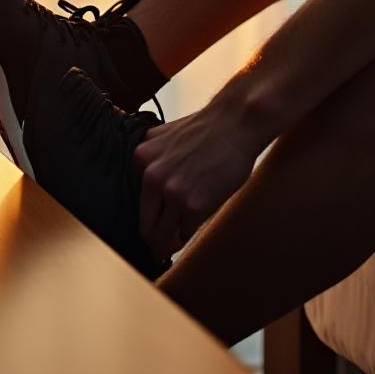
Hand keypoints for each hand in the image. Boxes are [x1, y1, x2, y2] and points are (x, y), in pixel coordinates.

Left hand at [132, 104, 262, 258]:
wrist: (237, 123)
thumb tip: (148, 184)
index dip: (146, 217)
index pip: (137, 201)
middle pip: (146, 225)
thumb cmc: (208, 131)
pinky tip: (191, 230)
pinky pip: (186, 232)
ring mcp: (172, 192)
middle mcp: (152, 177)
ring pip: (164, 235)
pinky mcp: (194, 205)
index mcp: (142, 159)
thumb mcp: (166, 136)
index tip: (150, 229)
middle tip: (158, 250)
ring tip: (172, 248)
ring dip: (168, 245)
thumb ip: (153, 159)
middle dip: (153, 241)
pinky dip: (188, 235)